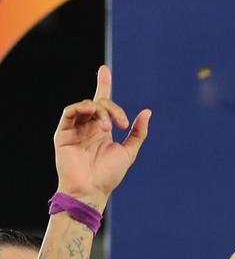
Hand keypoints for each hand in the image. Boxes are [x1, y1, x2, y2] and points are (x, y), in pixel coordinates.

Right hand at [54, 65, 150, 208]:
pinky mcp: (63, 133)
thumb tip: (148, 111)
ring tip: (108, 128)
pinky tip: (92, 114)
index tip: (105, 69)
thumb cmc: (109, 175)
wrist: (92, 190)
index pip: (102, 102)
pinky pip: (69, 112)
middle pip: (100, 103)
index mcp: (101, 129)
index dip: (103, 84)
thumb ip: (138, 132)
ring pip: (87, 105)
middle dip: (113, 109)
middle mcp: (87, 126)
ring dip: (100, 111)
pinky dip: (81, 108)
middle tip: (121, 125)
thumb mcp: (129, 151)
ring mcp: (74, 128)